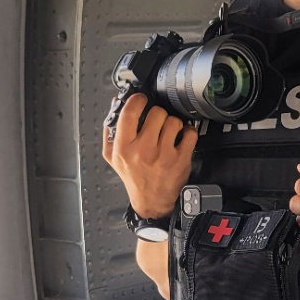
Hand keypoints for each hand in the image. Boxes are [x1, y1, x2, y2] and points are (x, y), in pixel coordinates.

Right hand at [103, 92, 194, 217]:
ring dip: (172, 123)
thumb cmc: (133, 177)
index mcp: (124, 148)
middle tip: (157, 121)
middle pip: (156, 113)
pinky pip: (189, 133)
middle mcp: (143, 151)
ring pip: (173, 121)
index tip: (141, 99)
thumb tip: (116, 103)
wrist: (151, 201)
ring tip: (168, 131)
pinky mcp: (180, 160)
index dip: (137, 100)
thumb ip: (110, 129)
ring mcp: (163, 155)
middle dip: (158, 114)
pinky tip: (181, 137)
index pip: (129, 113)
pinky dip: (188, 132)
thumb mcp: (112, 156)